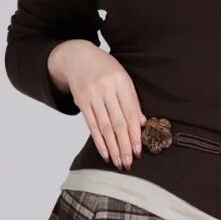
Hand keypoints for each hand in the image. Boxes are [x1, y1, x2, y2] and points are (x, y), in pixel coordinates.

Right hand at [49, 40, 146, 168]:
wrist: (78, 57)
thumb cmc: (105, 69)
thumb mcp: (123, 78)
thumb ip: (132, 100)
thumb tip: (142, 123)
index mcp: (121, 82)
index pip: (130, 113)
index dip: (135, 134)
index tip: (139, 150)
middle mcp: (106, 89)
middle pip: (118, 123)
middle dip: (124, 145)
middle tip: (129, 163)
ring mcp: (92, 96)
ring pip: (105, 127)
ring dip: (113, 148)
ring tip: (119, 162)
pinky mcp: (81, 102)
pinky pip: (92, 125)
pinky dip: (99, 142)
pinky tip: (105, 154)